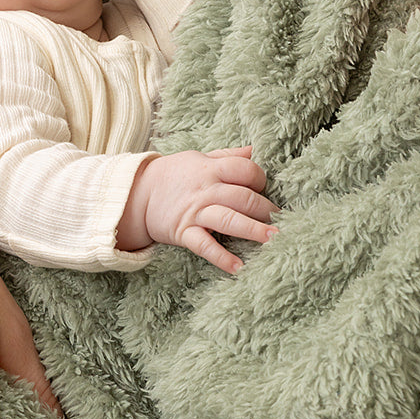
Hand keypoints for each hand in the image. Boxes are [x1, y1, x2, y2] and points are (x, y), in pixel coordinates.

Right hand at [116, 147, 275, 273]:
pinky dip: (222, 258)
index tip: (263, 188)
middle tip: (283, 221)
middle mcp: (207, 190)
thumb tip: (253, 150)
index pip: (245, 170)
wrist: (137, 194)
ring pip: (230, 220)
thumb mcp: (199, 158)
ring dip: (253, 230)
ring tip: (274, 239)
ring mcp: (196, 212)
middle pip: (243, 197)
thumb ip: (228, 156)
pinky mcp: (184, 232)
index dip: (259, 179)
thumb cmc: (174, 175)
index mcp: (212, 169)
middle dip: (266, 210)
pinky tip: (239, 268)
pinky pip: (205, 246)